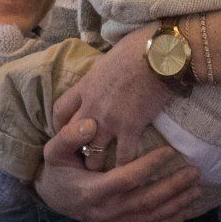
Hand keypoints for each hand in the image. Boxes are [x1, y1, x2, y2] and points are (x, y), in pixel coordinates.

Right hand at [36, 117, 204, 221]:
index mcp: (92, 191)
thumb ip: (69, 136)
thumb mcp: (54, 150)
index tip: (170, 151)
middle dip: (173, 186)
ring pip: (151, 216)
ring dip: (177, 203)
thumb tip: (90, 125)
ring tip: (197, 188)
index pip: (127, 178)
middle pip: (146, 201)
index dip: (150, 166)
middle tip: (194, 171)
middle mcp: (106, 211)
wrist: (54, 199)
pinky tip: (187, 209)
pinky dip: (170, 220)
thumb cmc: (58, 169)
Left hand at [51, 25, 174, 166]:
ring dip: (97, 164)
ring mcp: (110, 120)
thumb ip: (101, 72)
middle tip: (82, 157)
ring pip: (94, 154)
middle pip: (72, 137)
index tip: (65, 131)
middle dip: (75, 149)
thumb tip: (104, 71)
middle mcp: (92, 107)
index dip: (60, 124)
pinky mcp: (131, 128)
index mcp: (85, 86)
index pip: (61, 110)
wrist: (160, 54)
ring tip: (102, 174)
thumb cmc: (138, 46)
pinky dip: (126, 167)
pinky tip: (129, 172)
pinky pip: (123, 157)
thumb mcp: (109, 57)